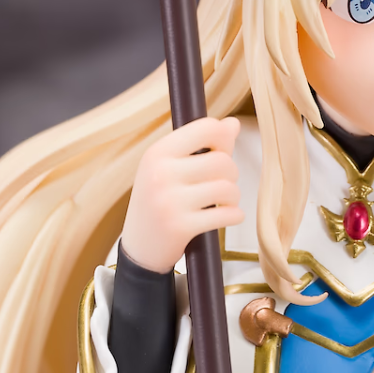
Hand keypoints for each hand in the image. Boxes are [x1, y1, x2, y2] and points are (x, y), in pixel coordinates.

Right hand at [120, 117, 242, 275]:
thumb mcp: (170, 167)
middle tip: (222, 185)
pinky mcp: (180, 227)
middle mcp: (160, 173)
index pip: (205, 128)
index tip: (222, 151)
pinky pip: (226, 214)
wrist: (139, 248)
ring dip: (234, 197)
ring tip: (225, 201)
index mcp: (157, 153)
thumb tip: (233, 123)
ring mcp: (169, 201)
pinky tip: (228, 216)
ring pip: (227, 187)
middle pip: (221, 161)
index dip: (223, 138)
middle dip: (231, 174)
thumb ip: (202, 144)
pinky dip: (234, 215)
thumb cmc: (159, 201)